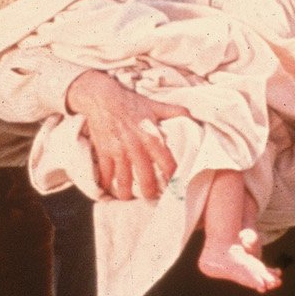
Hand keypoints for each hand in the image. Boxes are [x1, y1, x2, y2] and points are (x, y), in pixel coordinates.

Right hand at [65, 70, 182, 199]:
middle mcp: (136, 148)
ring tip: (128, 198)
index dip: (172, 177)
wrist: (102, 97)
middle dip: (150, 192)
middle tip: (151, 197)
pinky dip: (105, 183)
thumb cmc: (130, 102)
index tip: (174, 185)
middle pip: (146, 178)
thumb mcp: (154, 105)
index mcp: (151, 137)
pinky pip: (105, 173)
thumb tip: (192, 114)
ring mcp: (118, 152)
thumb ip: (173, 111)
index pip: (167, 164)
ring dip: (126, 193)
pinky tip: (107, 188)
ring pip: (124, 180)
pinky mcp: (104, 152)